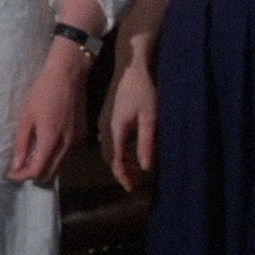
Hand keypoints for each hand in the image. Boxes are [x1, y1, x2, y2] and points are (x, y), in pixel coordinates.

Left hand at [7, 43, 88, 182]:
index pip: (37, 170)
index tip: (10, 174)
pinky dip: (54, 158)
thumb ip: (21, 143)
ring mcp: (77, 142)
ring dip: (44, 167)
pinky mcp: (82, 136)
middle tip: (18, 168)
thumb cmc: (43, 92)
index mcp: (51, 139)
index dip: (22, 176)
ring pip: (60, 167)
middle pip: (50, 174)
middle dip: (33, 175)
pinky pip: (67, 156)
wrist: (68, 75)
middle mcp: (68, 145)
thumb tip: (16, 166)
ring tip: (29, 158)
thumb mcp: (26, 116)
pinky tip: (45, 147)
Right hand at [100, 56, 157, 191]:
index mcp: (115, 130)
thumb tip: (145, 167)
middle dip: (121, 171)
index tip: (131, 189)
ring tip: (134, 169)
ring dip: (120, 160)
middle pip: (110, 156)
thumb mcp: (149, 118)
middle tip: (134, 182)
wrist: (131, 66)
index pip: (116, 160)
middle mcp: (106, 127)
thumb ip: (146, 143)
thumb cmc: (142, 90)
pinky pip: (111, 139)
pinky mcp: (108, 114)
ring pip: (110, 148)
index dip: (123, 176)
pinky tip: (129, 149)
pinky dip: (119, 149)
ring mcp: (105, 120)